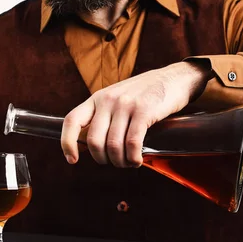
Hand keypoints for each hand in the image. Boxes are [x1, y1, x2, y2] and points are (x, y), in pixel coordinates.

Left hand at [61, 60, 211, 167]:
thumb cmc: (146, 93)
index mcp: (97, 98)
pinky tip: (137, 160)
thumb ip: (105, 116)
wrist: (175, 78)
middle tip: (115, 163)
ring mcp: (126, 105)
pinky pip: (132, 143)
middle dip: (103, 159)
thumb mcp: (118, 98)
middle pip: (94, 141)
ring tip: (129, 162)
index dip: (67, 143)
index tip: (72, 160)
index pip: (72, 120)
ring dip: (121, 162)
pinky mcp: (144, 111)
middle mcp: (108, 100)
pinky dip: (133, 158)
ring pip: (113, 146)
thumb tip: (94, 146)